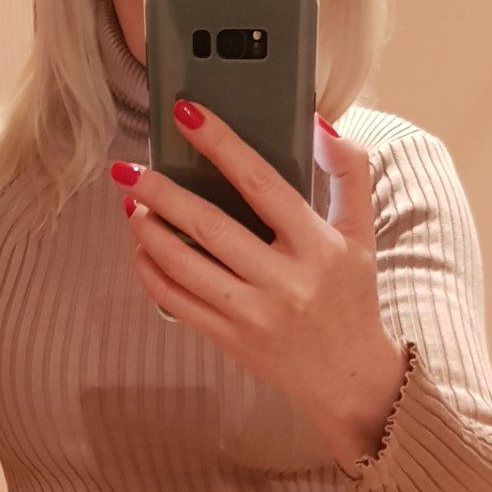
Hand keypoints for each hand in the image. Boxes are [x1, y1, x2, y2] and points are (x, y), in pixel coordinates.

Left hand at [111, 101, 387, 426]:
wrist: (348, 377)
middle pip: (210, 227)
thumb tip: (318, 123)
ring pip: (186, 267)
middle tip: (129, 168)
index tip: (187, 114)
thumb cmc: (351, 297)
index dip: (222, 144)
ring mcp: (254, 315)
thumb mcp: (362, 233)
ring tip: (132, 204)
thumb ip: (350, 171)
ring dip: (149, 232)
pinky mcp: (231, 340)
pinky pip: (178, 303)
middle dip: (162, 193)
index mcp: (317, 246)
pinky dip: (152, 273)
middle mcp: (284, 281)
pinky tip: (143, 249)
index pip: (262, 184)